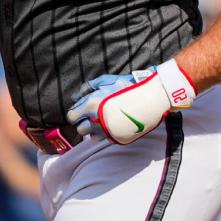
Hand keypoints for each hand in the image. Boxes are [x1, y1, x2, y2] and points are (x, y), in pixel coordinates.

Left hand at [65, 62, 195, 144]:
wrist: (148, 98)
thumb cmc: (126, 86)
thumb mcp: (106, 80)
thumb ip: (88, 87)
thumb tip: (75, 96)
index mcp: (91, 106)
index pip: (72, 117)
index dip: (75, 114)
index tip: (79, 112)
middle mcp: (97, 121)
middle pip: (80, 130)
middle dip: (83, 123)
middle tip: (91, 116)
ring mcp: (107, 131)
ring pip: (91, 136)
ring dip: (93, 130)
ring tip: (102, 121)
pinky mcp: (116, 137)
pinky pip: (104, 139)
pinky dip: (104, 134)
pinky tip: (111, 124)